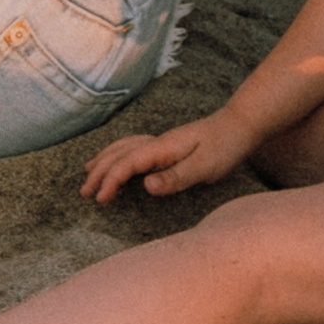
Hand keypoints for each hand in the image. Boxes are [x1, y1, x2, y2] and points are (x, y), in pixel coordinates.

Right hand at [82, 113, 251, 204]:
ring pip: (123, 148)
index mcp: (163, 148)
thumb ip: (176, 177)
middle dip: (99, 172)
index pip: (128, 163)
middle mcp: (157, 142)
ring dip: (104, 161)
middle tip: (84, 193)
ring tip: (87, 173)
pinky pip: (133, 147)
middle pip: (119, 154)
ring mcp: (161, 142)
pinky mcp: (166, 145)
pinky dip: (117, 154)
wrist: (239, 124)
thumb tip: (146, 186)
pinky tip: (117, 160)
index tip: (100, 199)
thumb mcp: (205, 167)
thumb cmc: (225, 146)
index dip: (110, 180)